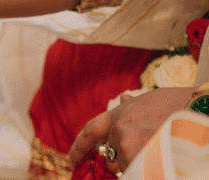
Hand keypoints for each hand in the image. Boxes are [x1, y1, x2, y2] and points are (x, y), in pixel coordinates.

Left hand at [69, 87, 195, 172]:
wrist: (199, 109)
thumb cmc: (179, 104)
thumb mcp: (150, 99)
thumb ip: (132, 105)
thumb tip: (124, 98)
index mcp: (118, 114)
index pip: (90, 131)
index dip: (79, 146)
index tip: (72, 158)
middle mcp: (118, 129)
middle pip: (111, 155)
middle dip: (121, 158)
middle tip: (141, 153)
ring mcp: (128, 144)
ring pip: (126, 165)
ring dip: (136, 163)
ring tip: (158, 150)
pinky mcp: (139, 156)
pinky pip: (137, 170)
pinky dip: (146, 168)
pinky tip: (160, 158)